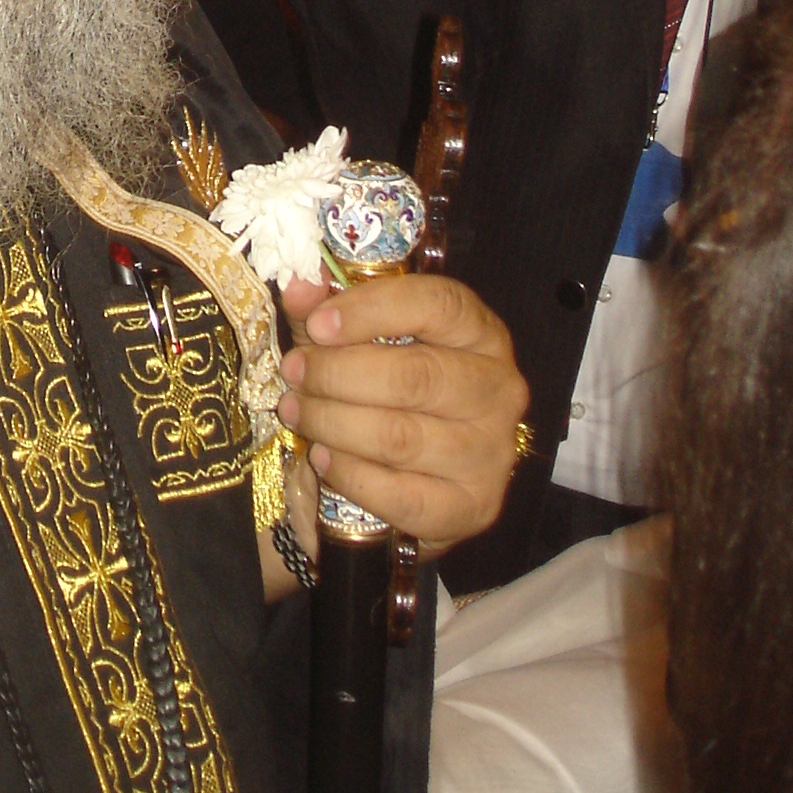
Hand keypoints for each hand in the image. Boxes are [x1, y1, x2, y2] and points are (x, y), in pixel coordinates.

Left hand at [276, 272, 525, 552]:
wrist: (423, 477)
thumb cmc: (390, 389)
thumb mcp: (359, 340)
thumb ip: (327, 311)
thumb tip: (298, 285)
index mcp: (480, 334)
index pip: (438, 305)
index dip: (372, 310)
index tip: (318, 324)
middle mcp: (498, 390)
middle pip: (414, 376)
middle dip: (337, 374)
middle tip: (293, 372)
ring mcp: (491, 452)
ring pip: (400, 437)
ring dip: (332, 423)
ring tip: (295, 412)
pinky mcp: (473, 507)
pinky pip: (402, 496)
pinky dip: (350, 475)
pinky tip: (322, 458)